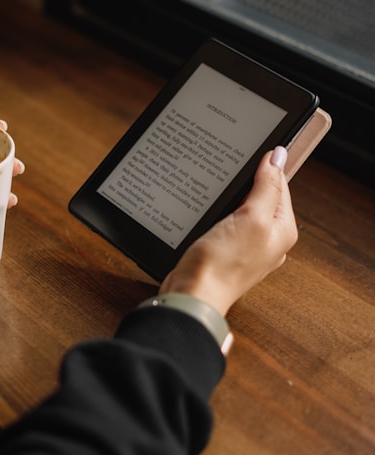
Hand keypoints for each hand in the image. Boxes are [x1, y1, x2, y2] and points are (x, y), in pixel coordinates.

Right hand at [159, 147, 297, 315]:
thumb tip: (277, 156)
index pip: (280, 186)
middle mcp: (268, 239)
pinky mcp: (225, 250)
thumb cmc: (223, 264)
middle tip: (227, 169)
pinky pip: (226, 222)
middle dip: (246, 182)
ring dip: (230, 197)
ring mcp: (246, 246)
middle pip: (261, 197)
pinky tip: (208, 209)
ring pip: (241, 209)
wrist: (193, 293)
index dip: (265, 167)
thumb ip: (267, 186)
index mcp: (282, 230)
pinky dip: (218, 212)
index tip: (248, 152)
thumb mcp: (252, 218)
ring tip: (216, 189)